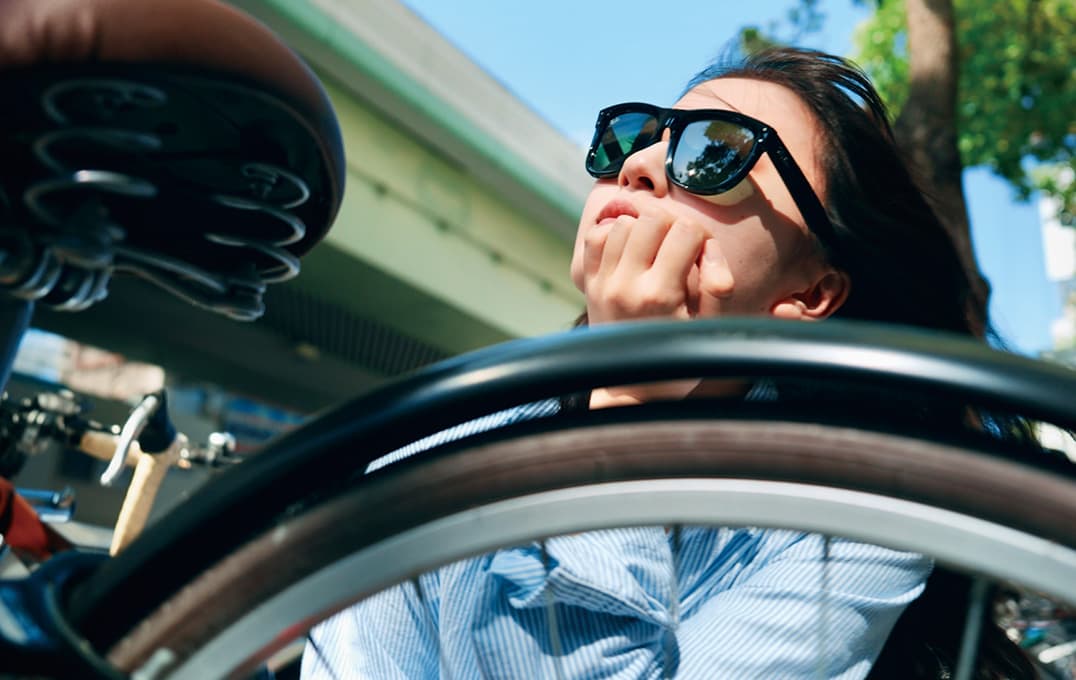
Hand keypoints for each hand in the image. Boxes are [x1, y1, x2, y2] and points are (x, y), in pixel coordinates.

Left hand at [580, 210, 734, 406]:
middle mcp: (626, 284)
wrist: (632, 390)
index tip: (702, 257)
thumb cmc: (678, 360)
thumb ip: (719, 287)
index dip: (702, 238)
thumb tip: (710, 247)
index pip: (686, 232)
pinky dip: (613, 236)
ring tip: (655, 253)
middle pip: (653, 219)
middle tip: (679, 251)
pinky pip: (596, 236)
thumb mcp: (709, 329)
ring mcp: (603, 282)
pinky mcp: (588, 283)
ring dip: (643, 231)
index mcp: (660, 295)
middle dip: (673, 228)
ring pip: (624, 224)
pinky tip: (630, 253)